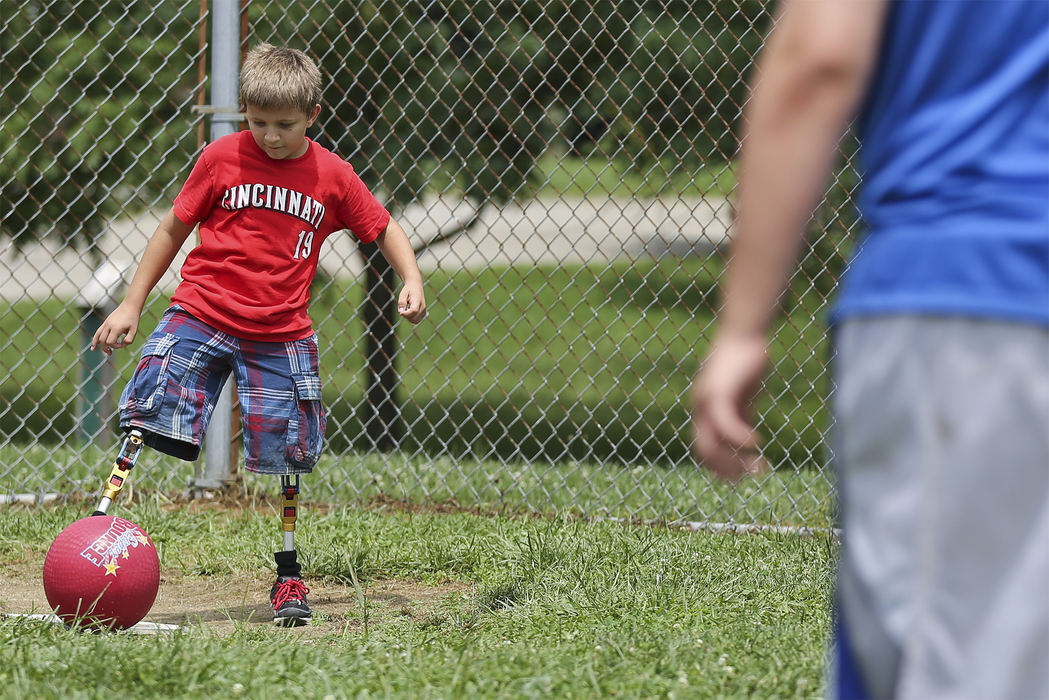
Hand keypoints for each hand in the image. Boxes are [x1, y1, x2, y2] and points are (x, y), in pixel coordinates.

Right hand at [90, 302, 141, 354]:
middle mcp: (108, 326)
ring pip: (97, 335)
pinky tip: (94, 343)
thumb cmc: (133, 318)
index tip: (122, 344)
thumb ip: (129, 339)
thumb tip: (122, 344)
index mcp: (116, 329)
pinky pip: (98, 331)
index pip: (110, 342)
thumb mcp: (134, 330)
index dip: (115, 346)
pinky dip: (95, 337)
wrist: (130, 306)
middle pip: (103, 340)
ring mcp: (106, 323)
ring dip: (95, 343)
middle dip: (106, 348)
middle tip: (110, 353)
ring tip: (94, 350)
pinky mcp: (105, 322)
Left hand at [397, 282, 426, 323]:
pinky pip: (416, 320)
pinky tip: (409, 312)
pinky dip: (411, 318)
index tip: (400, 313)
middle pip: (414, 317)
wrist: (416, 287)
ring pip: (415, 321)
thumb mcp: (403, 293)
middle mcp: (423, 307)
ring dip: (408, 318)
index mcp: (418, 300)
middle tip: (402, 308)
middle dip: (406, 316)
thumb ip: (401, 302)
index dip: (406, 314)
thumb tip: (401, 312)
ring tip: (406, 309)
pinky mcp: (423, 314)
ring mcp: (424, 311)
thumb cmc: (408, 290)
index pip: (414, 310)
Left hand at [691, 332, 769, 481]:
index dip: (721, 466)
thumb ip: (741, 417)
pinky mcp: (718, 392)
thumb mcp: (743, 397)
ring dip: (734, 459)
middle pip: (704, 451)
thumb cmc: (746, 362)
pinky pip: (726, 424)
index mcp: (704, 410)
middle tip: (750, 477)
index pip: (705, 448)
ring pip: (711, 442)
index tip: (742, 477)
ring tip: (757, 467)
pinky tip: (757, 443)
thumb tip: (746, 443)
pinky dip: (740, 438)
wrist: (744, 333)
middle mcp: (700, 408)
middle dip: (727, 469)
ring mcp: (706, 401)